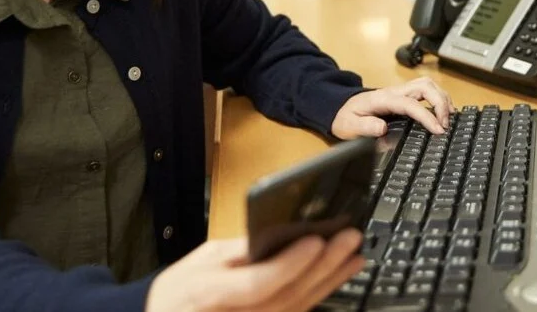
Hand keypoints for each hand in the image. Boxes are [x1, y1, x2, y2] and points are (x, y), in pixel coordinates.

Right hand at [145, 229, 363, 311]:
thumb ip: (239, 250)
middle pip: (286, 296)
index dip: (290, 264)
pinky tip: (335, 279)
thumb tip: (279, 232)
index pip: (258, 283)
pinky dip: (319, 296)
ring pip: (297, 310)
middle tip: (349, 239)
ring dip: (330, 282)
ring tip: (353, 256)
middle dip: (323, 267)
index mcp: (209, 292)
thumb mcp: (202, 260)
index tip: (316, 240)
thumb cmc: (182, 290)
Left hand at [331, 77, 453, 136]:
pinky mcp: (405, 95)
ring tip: (449, 118)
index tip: (438, 129)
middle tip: (446, 125)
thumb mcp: (349, 126)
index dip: (427, 116)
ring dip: (442, 98)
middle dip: (440, 102)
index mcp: (383, 99)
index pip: (411, 104)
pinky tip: (443, 112)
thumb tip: (381, 128)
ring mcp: (401, 91)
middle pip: (425, 86)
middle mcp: (395, 91)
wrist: (340, 108)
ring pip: (428, 85)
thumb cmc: (346, 117)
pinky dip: (439, 98)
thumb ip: (364, 127)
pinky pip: (426, 90)